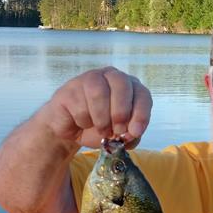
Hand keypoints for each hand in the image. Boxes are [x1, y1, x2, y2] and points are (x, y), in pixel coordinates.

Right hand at [37, 66, 151, 148]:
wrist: (73, 130)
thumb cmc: (102, 127)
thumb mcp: (121, 135)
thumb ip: (131, 135)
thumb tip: (131, 133)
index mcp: (130, 87)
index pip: (142, 94)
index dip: (141, 114)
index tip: (135, 132)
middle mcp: (112, 77)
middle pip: (121, 85)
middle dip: (121, 113)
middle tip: (116, 131)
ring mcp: (90, 78)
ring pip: (99, 93)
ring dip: (101, 119)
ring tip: (101, 129)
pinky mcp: (70, 88)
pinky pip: (80, 105)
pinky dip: (83, 121)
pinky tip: (82, 122)